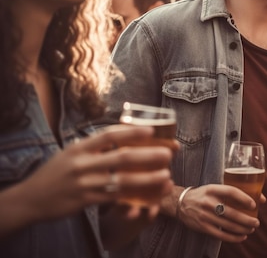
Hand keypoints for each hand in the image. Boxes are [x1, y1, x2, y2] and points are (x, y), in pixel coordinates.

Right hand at [0, 125, 173, 236]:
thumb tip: (123, 132)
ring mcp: (84, 183)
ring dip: (147, 178)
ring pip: (122, 180)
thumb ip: (94, 145)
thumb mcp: (70, 152)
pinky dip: (134, 195)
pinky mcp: (85, 201)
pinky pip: (115, 197)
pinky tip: (148, 194)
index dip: (133, 132)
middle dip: (149, 155)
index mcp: (79, 147)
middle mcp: (82, 164)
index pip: (109, 135)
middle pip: (121, 157)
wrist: (31, 198)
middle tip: (168, 153)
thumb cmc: (56, 172)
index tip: (152, 131)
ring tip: (166, 174)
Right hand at [177, 184, 262, 242]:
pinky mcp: (203, 227)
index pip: (231, 191)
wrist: (181, 203)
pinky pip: (221, 235)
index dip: (244, 198)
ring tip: (251, 228)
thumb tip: (261, 198)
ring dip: (242, 229)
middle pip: (231, 213)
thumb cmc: (204, 195)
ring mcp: (205, 216)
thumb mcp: (215, 188)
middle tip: (256, 222)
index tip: (254, 204)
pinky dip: (233, 237)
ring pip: (228, 225)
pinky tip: (242, 237)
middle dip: (247, 219)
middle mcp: (208, 202)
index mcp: (212, 189)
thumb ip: (234, 191)